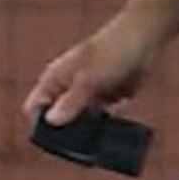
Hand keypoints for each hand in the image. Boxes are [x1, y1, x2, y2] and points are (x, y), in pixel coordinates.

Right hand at [20, 7, 161, 127]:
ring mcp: (88, 95)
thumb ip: (71, 101)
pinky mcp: (108, 99)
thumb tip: (51, 122)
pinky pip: (105, 119)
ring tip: (103, 130)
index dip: (41, 126)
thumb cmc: (111, 51)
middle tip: (84, 142)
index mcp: (55, 79)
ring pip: (83, 123)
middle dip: (69, 133)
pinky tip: (120, 112)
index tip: (58, 139)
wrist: (143, 37)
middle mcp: (68, 89)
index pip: (35, 108)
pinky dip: (111, 120)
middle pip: (59, 120)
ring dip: (92, 130)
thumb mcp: (89, 79)